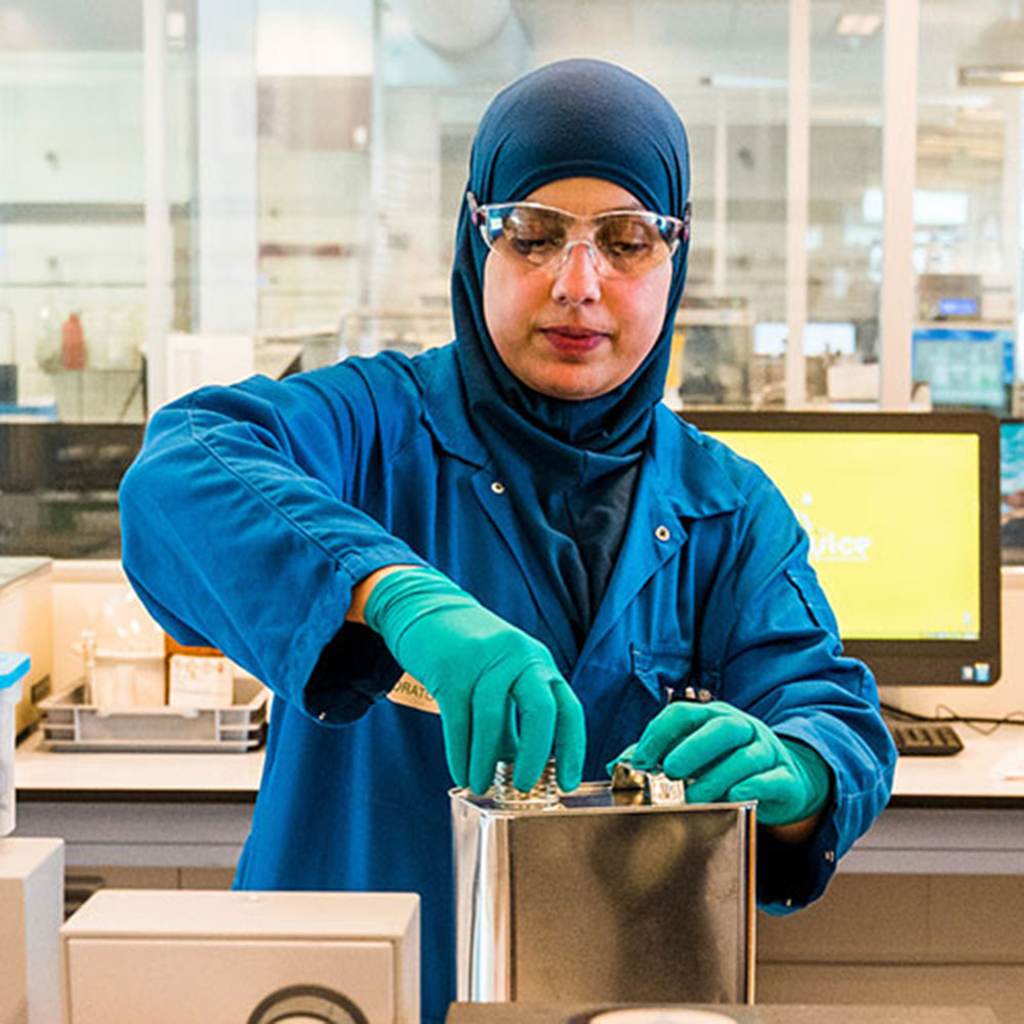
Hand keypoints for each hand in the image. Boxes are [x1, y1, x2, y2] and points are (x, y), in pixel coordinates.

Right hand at [363, 566, 585, 794]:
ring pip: (491, 718)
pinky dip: (459, 752)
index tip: (566, 783)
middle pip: (540, 709)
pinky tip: (461, 773)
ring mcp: (485, 659)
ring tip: (480, 786)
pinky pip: (458, 719)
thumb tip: (517, 774)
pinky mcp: (450, 668)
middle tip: (524, 787)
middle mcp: (519, 657)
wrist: (429, 613)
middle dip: (534, 754)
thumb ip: (513, 725)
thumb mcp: (503, 682)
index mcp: (540, 664)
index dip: (573, 749)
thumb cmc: (473, 658)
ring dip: (484, 760)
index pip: (568, 709)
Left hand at [616, 700, 830, 825]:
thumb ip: (656, 757)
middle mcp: (742, 728)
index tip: (641, 759)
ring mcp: (767, 751)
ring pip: (745, 756)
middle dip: (693, 748)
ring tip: (695, 796)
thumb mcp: (692, 755)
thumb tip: (617, 765)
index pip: (683, 714)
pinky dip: (754, 786)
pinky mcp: (786, 778)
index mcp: (712, 717)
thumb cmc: (727, 764)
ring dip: (717, 776)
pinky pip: (773, 779)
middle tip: (670, 771)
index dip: (659, 733)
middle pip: (721, 727)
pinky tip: (736, 796)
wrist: (784, 780)